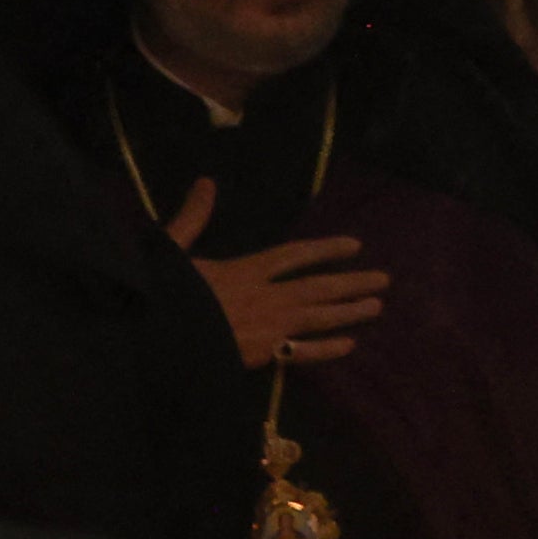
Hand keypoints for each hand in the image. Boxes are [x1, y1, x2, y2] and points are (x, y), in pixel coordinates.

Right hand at [162, 178, 387, 367]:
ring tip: (377, 306)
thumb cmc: (160, 295)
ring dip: (349, 311)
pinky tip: (349, 345)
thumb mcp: (171, 251)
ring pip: (318, 317)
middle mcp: (264, 296)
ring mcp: (267, 327)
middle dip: (351, 281)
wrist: (153, 338)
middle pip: (317, 286)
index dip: (325, 249)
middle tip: (384, 279)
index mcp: (243, 270)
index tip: (355, 245)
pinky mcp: (262, 356)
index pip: (293, 255)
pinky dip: (326, 350)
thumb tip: (206, 182)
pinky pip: (302, 353)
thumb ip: (192, 218)